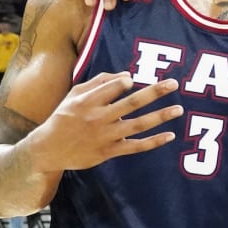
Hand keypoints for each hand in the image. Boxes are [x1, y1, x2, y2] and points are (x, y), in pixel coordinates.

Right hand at [30, 72, 182, 170]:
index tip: (133, 80)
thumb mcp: (75, 95)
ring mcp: (105, 136)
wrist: (48, 149)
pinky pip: (136, 147)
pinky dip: (153, 142)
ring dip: (160, 116)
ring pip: (138, 125)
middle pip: (131, 103)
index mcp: (87, 101)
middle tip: (174, 84)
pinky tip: (170, 135)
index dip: (126, 82)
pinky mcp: (109, 152)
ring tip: (179, 109)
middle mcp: (98, 118)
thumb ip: (99, 82)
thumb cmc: (64, 116)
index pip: (113, 88)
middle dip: (154, 92)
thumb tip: (127, 75)